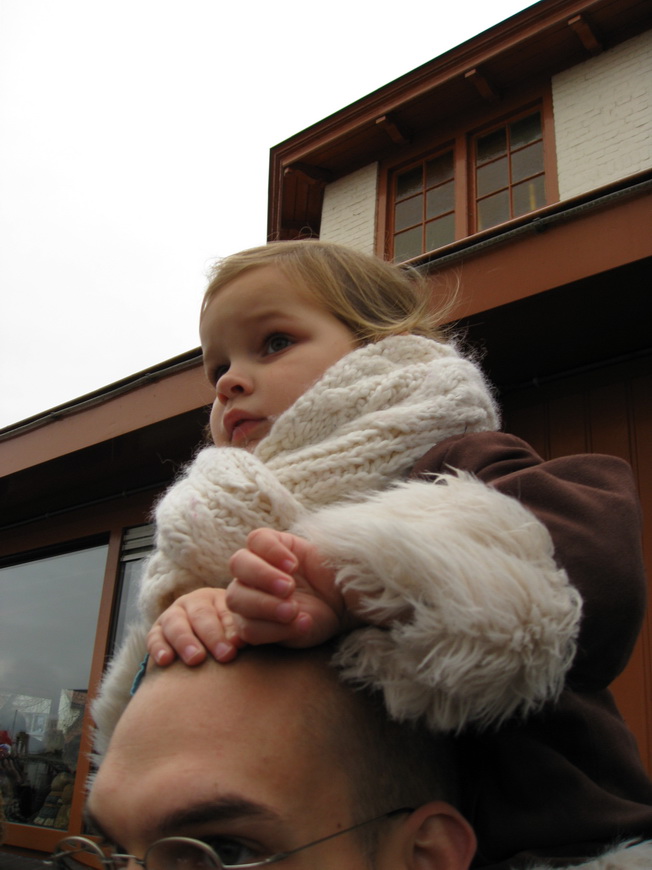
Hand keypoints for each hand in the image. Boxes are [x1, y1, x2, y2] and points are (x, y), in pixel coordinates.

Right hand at [147, 587, 245, 665]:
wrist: (199, 645)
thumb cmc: (225, 639)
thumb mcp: (233, 630)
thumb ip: (236, 633)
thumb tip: (238, 642)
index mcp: (214, 598)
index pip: (224, 610)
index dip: (231, 628)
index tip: (238, 645)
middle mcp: (191, 603)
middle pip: (200, 615)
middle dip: (212, 636)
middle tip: (225, 655)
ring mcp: (171, 616)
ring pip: (175, 623)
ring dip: (185, 641)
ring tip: (196, 659)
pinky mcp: (156, 632)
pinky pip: (154, 637)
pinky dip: (158, 648)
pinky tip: (165, 661)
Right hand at [226, 528, 353, 647]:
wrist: (341, 606)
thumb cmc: (332, 576)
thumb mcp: (328, 555)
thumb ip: (319, 547)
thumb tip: (303, 559)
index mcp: (272, 547)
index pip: (257, 539)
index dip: (271, 550)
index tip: (294, 565)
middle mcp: (254, 570)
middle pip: (238, 564)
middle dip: (262, 576)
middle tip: (289, 588)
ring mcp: (249, 598)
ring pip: (236, 599)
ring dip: (265, 606)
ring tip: (293, 611)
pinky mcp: (255, 627)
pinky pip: (249, 631)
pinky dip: (273, 630)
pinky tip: (297, 626)